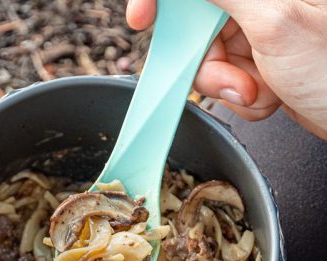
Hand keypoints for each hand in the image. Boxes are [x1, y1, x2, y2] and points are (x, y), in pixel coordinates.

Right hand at [126, 0, 326, 138]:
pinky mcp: (259, 56)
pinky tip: (269, 94)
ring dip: (227, 83)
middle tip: (234, 80)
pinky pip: (225, 74)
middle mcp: (263, 1)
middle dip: (208, 60)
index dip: (164, 0)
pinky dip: (240, 94)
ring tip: (260, 90)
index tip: (142, 18)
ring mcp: (259, 28)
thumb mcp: (276, 22)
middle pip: (197, 21)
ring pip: (209, 54)